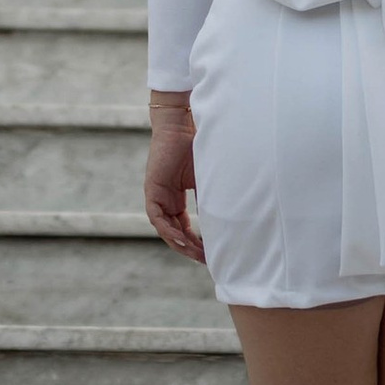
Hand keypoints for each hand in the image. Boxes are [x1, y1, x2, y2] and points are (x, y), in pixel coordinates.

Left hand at [144, 97, 204, 263]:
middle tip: (206, 260)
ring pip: (166, 228)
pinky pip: (157, 217)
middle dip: (190, 247)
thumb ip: (213, 197)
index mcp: (177, 196)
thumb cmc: (199, 145)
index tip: (210, 254)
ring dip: (180, 243)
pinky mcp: (152, 189)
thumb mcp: (209, 178)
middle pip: (175, 231)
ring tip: (196, 255)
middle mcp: (166, 198)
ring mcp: (158, 194)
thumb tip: (232, 219)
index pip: (185, 227)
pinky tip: (181, 240)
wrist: (185, 124)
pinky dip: (168, 230)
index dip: (196, 242)